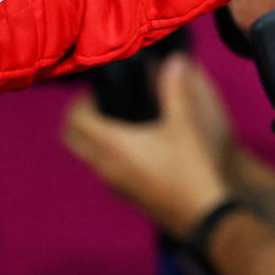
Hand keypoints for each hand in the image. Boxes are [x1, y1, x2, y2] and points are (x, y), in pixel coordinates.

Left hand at [62, 53, 237, 239]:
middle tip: (104, 101)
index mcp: (113, 145)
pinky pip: (102, 166)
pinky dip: (107, 150)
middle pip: (72, 139)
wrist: (201, 213)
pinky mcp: (124, 192)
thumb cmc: (190, 167)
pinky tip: (139, 142)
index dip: (80, 101)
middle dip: (80, 117)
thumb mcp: (185, 124)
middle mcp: (104, 165)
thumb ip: (174, 90)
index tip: (99, 89)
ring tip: (123, 117)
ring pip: (87, 154)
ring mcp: (112, 182)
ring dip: (93, 134)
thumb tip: (173, 61)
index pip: (74, 121)